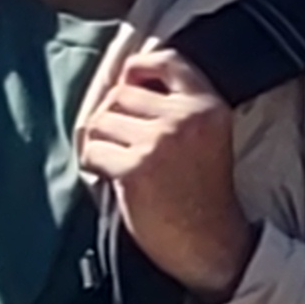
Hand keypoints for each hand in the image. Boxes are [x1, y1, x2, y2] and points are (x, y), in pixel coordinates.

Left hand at [76, 43, 251, 297]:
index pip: (167, 61)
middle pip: (122, 94)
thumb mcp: (206, 136)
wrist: (211, 242)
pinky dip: (95, 165)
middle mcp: (186, 117)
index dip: (139, 68)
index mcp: (208, 106)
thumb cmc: (201, 191)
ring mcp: (161, 142)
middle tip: (126, 145)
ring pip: (102, 121)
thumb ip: (177, 106)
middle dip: (115, 118)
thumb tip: (121, 84)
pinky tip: (113, 179)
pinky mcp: (136, 169)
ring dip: (103, 143)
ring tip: (121, 163)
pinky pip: (93, 151)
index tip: (130, 84)